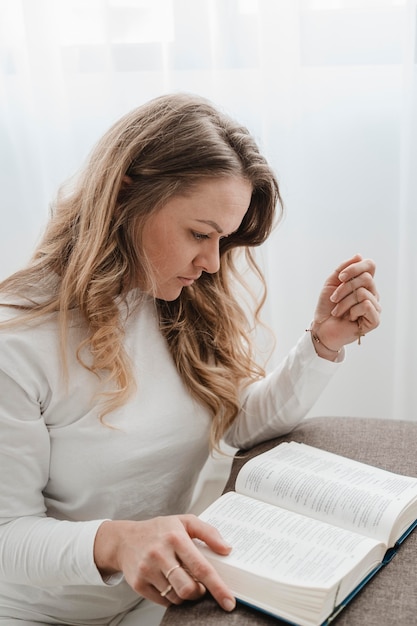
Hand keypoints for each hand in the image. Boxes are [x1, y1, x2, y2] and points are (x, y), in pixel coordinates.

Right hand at [94, 514, 235, 611]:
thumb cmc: (159, 530)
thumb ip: (208, 532)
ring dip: (186, 595)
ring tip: (182, 580)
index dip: (217, 587)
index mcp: (175, 537)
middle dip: (199, 592)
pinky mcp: (138, 584)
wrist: (124, 539)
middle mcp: (160, 554)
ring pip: (176, 597)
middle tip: (199, 585)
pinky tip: (169, 583)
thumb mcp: (185, 521)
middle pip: (188, 589)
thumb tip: (227, 549)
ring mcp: (147, 570)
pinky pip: (163, 601)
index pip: (201, 567)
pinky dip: (171, 597)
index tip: (229, 601)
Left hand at [310, 253, 380, 358]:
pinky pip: (367, 305)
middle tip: (334, 299)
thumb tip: (359, 255)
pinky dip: (353, 310)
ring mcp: (375, 307)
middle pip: (366, 278)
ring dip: (344, 302)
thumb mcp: (331, 283)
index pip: (370, 265)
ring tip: (337, 311)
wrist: (321, 328)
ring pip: (363, 293)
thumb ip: (343, 268)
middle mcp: (372, 293)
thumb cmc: (326, 307)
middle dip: (344, 288)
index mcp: (363, 283)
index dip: (355, 267)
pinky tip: (349, 318)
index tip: (340, 277)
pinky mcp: (375, 320)